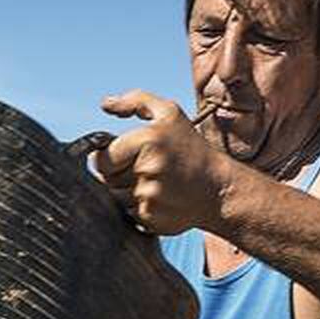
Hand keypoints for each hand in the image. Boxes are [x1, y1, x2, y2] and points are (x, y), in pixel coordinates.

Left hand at [92, 90, 231, 235]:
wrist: (217, 187)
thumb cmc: (191, 148)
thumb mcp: (169, 113)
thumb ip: (136, 101)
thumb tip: (105, 104)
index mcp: (146, 140)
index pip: (101, 159)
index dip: (109, 159)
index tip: (124, 157)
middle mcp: (146, 168)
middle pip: (106, 179)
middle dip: (118, 174)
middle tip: (142, 170)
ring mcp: (148, 195)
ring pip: (116, 198)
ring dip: (127, 192)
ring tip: (153, 184)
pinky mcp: (151, 217)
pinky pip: (128, 213)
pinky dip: (138, 208)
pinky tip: (158, 199)